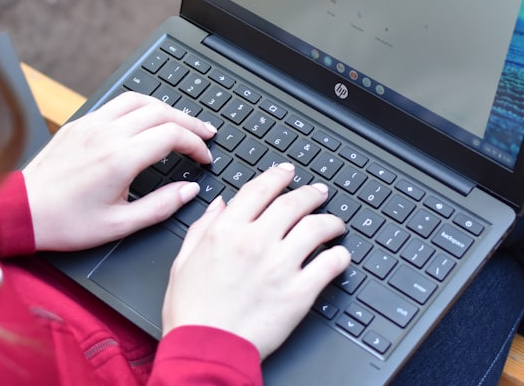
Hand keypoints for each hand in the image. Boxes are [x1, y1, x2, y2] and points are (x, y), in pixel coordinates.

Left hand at [22, 92, 216, 250]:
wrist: (20, 211)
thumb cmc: (65, 222)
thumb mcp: (119, 225)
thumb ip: (161, 206)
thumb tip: (190, 191)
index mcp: (120, 159)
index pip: (172, 135)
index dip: (196, 144)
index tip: (204, 158)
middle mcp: (107, 134)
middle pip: (162, 111)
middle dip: (190, 122)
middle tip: (205, 134)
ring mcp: (91, 124)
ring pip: (140, 100)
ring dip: (166, 108)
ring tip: (181, 122)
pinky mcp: (79, 123)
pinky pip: (116, 103)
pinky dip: (140, 107)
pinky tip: (147, 119)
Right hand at [162, 163, 350, 358]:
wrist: (205, 350)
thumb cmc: (192, 312)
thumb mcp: (183, 260)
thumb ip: (203, 227)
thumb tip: (220, 204)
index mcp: (226, 231)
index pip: (260, 189)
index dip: (279, 176)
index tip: (288, 173)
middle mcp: (255, 242)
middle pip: (294, 203)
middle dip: (311, 193)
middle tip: (319, 193)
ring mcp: (279, 266)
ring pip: (316, 228)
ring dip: (330, 221)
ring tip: (335, 224)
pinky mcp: (299, 292)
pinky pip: (330, 264)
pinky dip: (339, 256)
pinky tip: (339, 256)